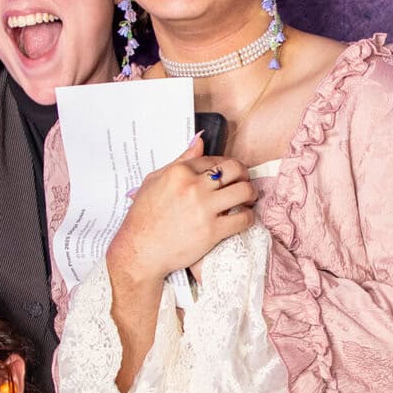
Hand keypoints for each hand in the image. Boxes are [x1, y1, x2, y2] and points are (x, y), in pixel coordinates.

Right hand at [107, 136, 255, 286]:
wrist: (140, 250)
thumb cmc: (143, 218)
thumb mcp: (154, 181)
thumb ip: (179, 160)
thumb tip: (199, 141)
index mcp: (179, 172)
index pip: (214, 160)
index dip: (224, 166)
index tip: (227, 174)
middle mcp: (193, 186)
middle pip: (234, 169)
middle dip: (244, 174)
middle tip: (244, 181)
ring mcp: (204, 208)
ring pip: (244, 190)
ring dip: (251, 194)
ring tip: (249, 199)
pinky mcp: (212, 231)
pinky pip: (243, 218)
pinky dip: (249, 217)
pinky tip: (244, 218)